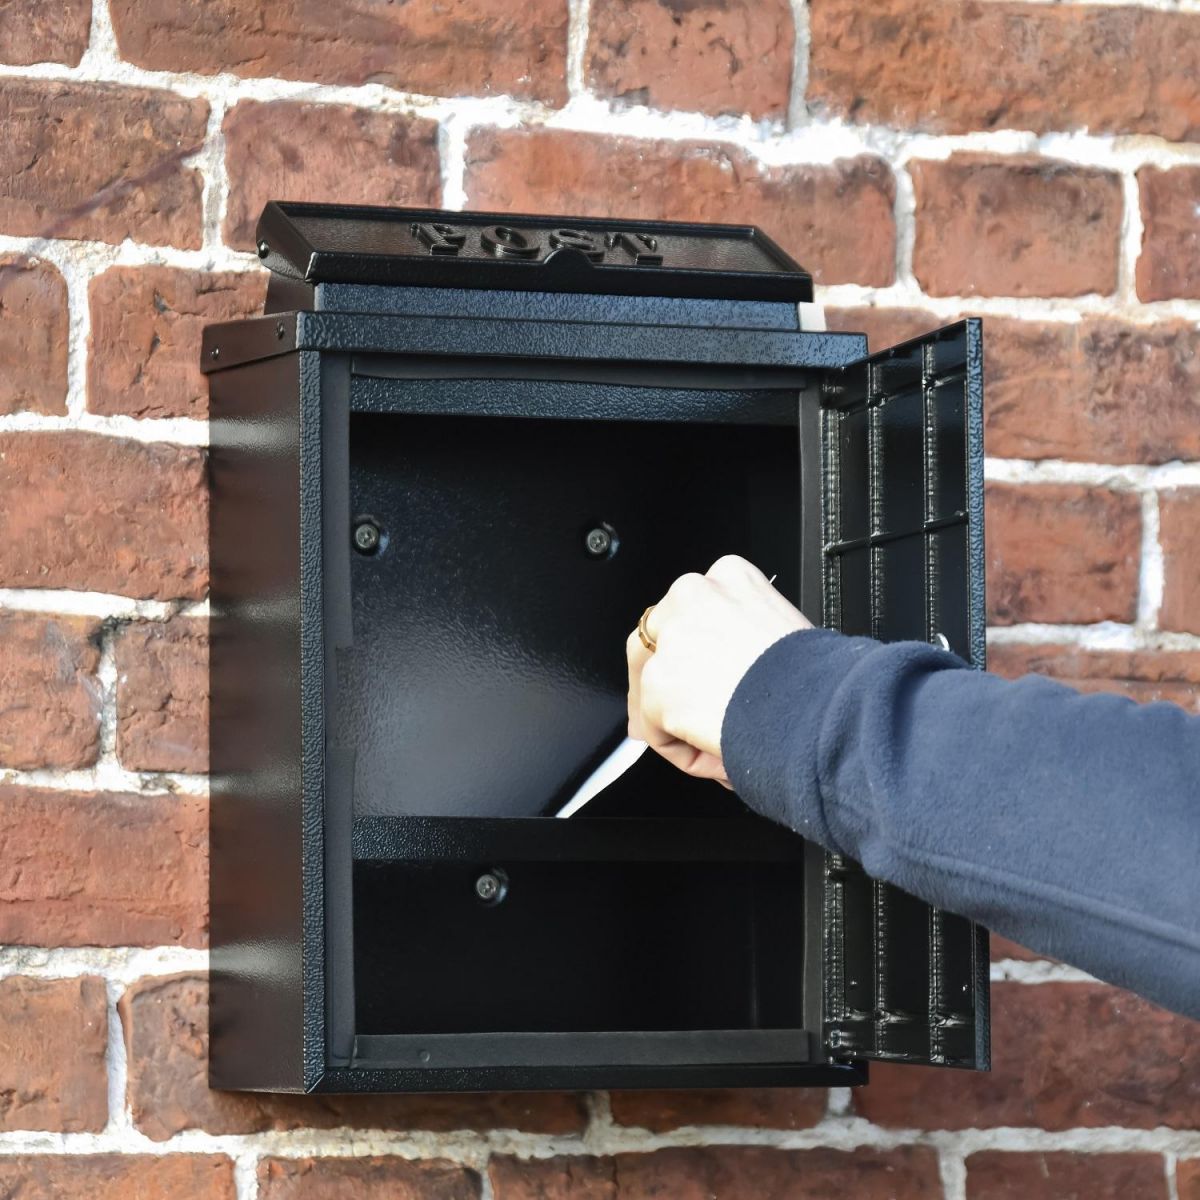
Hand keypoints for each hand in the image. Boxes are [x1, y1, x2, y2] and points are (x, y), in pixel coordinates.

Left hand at [627, 555, 812, 785]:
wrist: (818, 706)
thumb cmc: (814, 678)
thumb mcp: (780, 629)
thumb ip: (738, 638)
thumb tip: (710, 673)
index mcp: (728, 575)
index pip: (690, 609)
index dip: (693, 651)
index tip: (707, 678)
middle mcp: (693, 594)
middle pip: (655, 637)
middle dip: (666, 680)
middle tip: (688, 717)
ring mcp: (671, 639)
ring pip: (649, 681)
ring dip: (669, 715)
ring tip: (706, 740)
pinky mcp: (658, 683)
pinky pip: (652, 724)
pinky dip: (677, 747)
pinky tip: (711, 753)